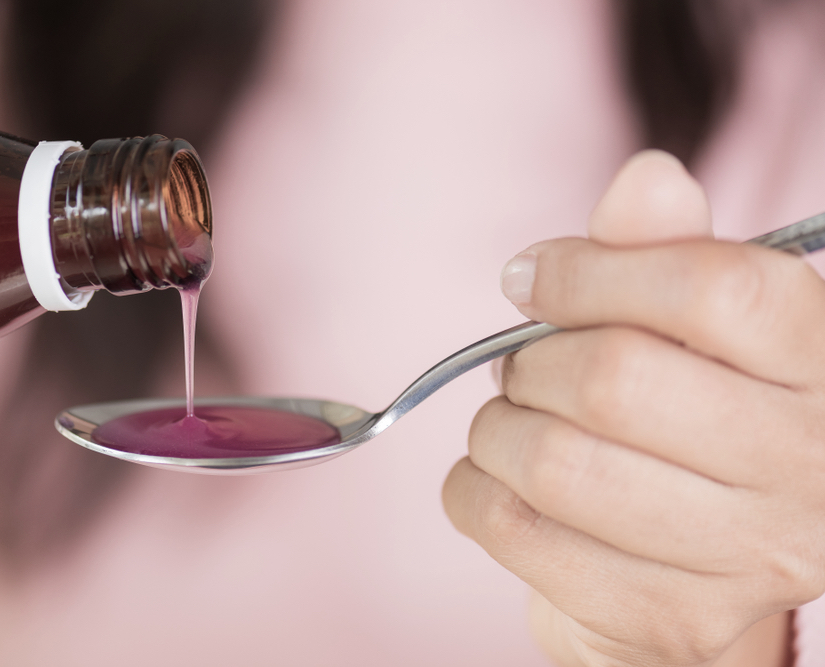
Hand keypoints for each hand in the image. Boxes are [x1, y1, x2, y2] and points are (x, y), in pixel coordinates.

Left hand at [443, 150, 822, 665]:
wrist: (700, 558)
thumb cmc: (685, 412)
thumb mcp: (690, 320)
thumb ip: (664, 249)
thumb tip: (648, 175)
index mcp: (819, 360)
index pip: (710, 290)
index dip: (590, 273)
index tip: (531, 278)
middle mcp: (809, 464)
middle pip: (614, 382)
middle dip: (530, 362)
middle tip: (520, 366)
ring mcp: (750, 556)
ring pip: (557, 466)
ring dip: (494, 431)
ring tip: (506, 424)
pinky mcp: (675, 619)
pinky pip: (521, 536)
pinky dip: (472, 494)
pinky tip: (488, 480)